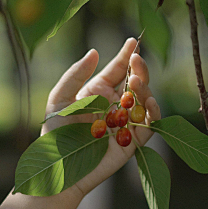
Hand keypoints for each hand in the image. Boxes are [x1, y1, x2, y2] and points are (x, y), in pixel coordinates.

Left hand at [41, 38, 160, 195]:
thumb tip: (94, 52)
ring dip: (144, 88)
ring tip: (134, 82)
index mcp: (97, 94)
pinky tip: (148, 102)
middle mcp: (113, 107)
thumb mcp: (59, 100)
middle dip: (138, 69)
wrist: (59, 168)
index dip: (125, 56)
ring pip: (143, 102)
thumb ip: (75, 75)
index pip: (116, 71)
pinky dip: (153, 113)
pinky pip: (149, 125)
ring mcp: (123, 124)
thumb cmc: (55, 134)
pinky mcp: (131, 142)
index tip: (132, 40)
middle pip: (133, 84)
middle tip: (136, 59)